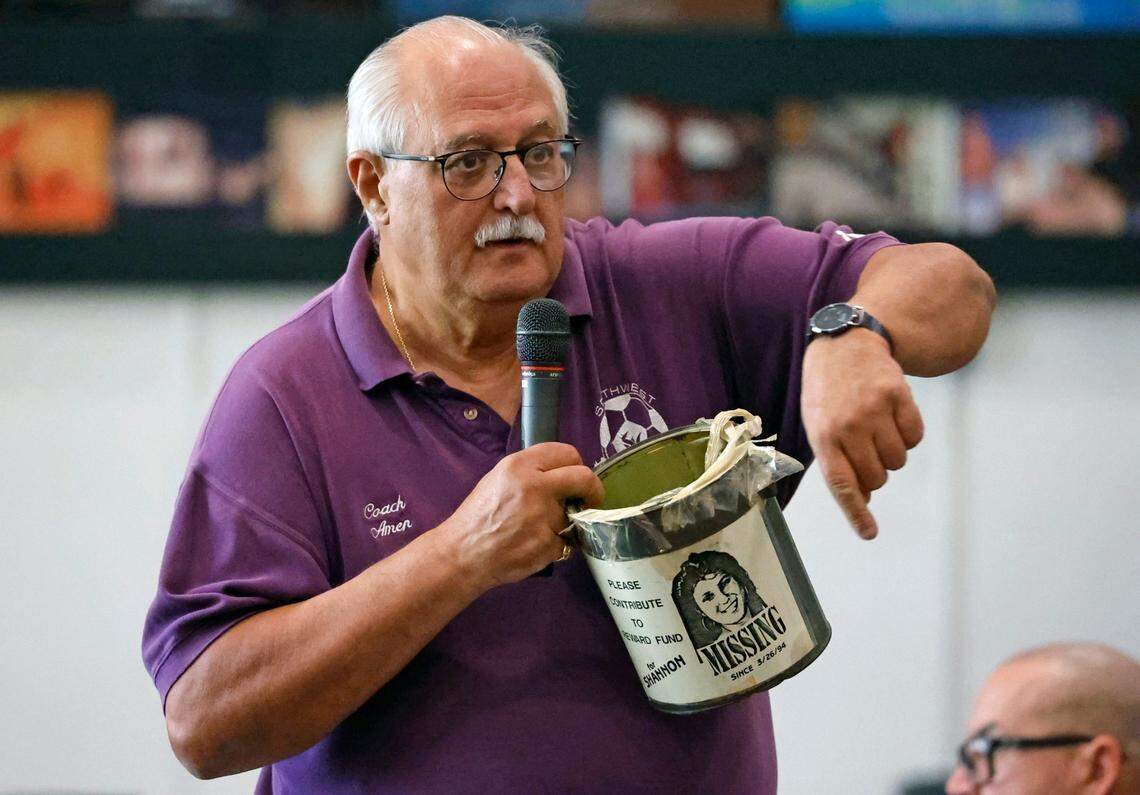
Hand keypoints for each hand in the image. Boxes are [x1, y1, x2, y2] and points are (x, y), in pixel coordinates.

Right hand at [441, 443, 604, 588]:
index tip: (577, 477)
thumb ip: (531, 470)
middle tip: (590, 499)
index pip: (567, 453)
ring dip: (565, 521)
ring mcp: (543, 517)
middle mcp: (535, 486)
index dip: (576, 465)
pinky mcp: (548, 544)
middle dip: (593, 489)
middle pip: (584, 478)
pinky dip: (556, 544)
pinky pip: (567, 540)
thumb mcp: (499, 478)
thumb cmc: (479, 516)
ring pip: (575, 514)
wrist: (463, 553)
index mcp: (520, 465)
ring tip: (537, 529)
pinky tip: (534, 544)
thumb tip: (564, 472)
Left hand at [801, 329, 923, 538]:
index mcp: (823, 436)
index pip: (842, 484)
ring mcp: (875, 410)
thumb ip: (837, 461)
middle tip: (866, 450)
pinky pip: (916, 436)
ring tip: (877, 430)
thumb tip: (863, 496)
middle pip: (877, 477)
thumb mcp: (818, 425)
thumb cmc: (827, 391)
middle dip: (876, 473)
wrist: (843, 343)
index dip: (856, 512)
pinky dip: (909, 435)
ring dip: (893, 454)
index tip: (869, 533)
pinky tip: (893, 417)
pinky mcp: (898, 396)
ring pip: (898, 460)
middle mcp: (848, 426)